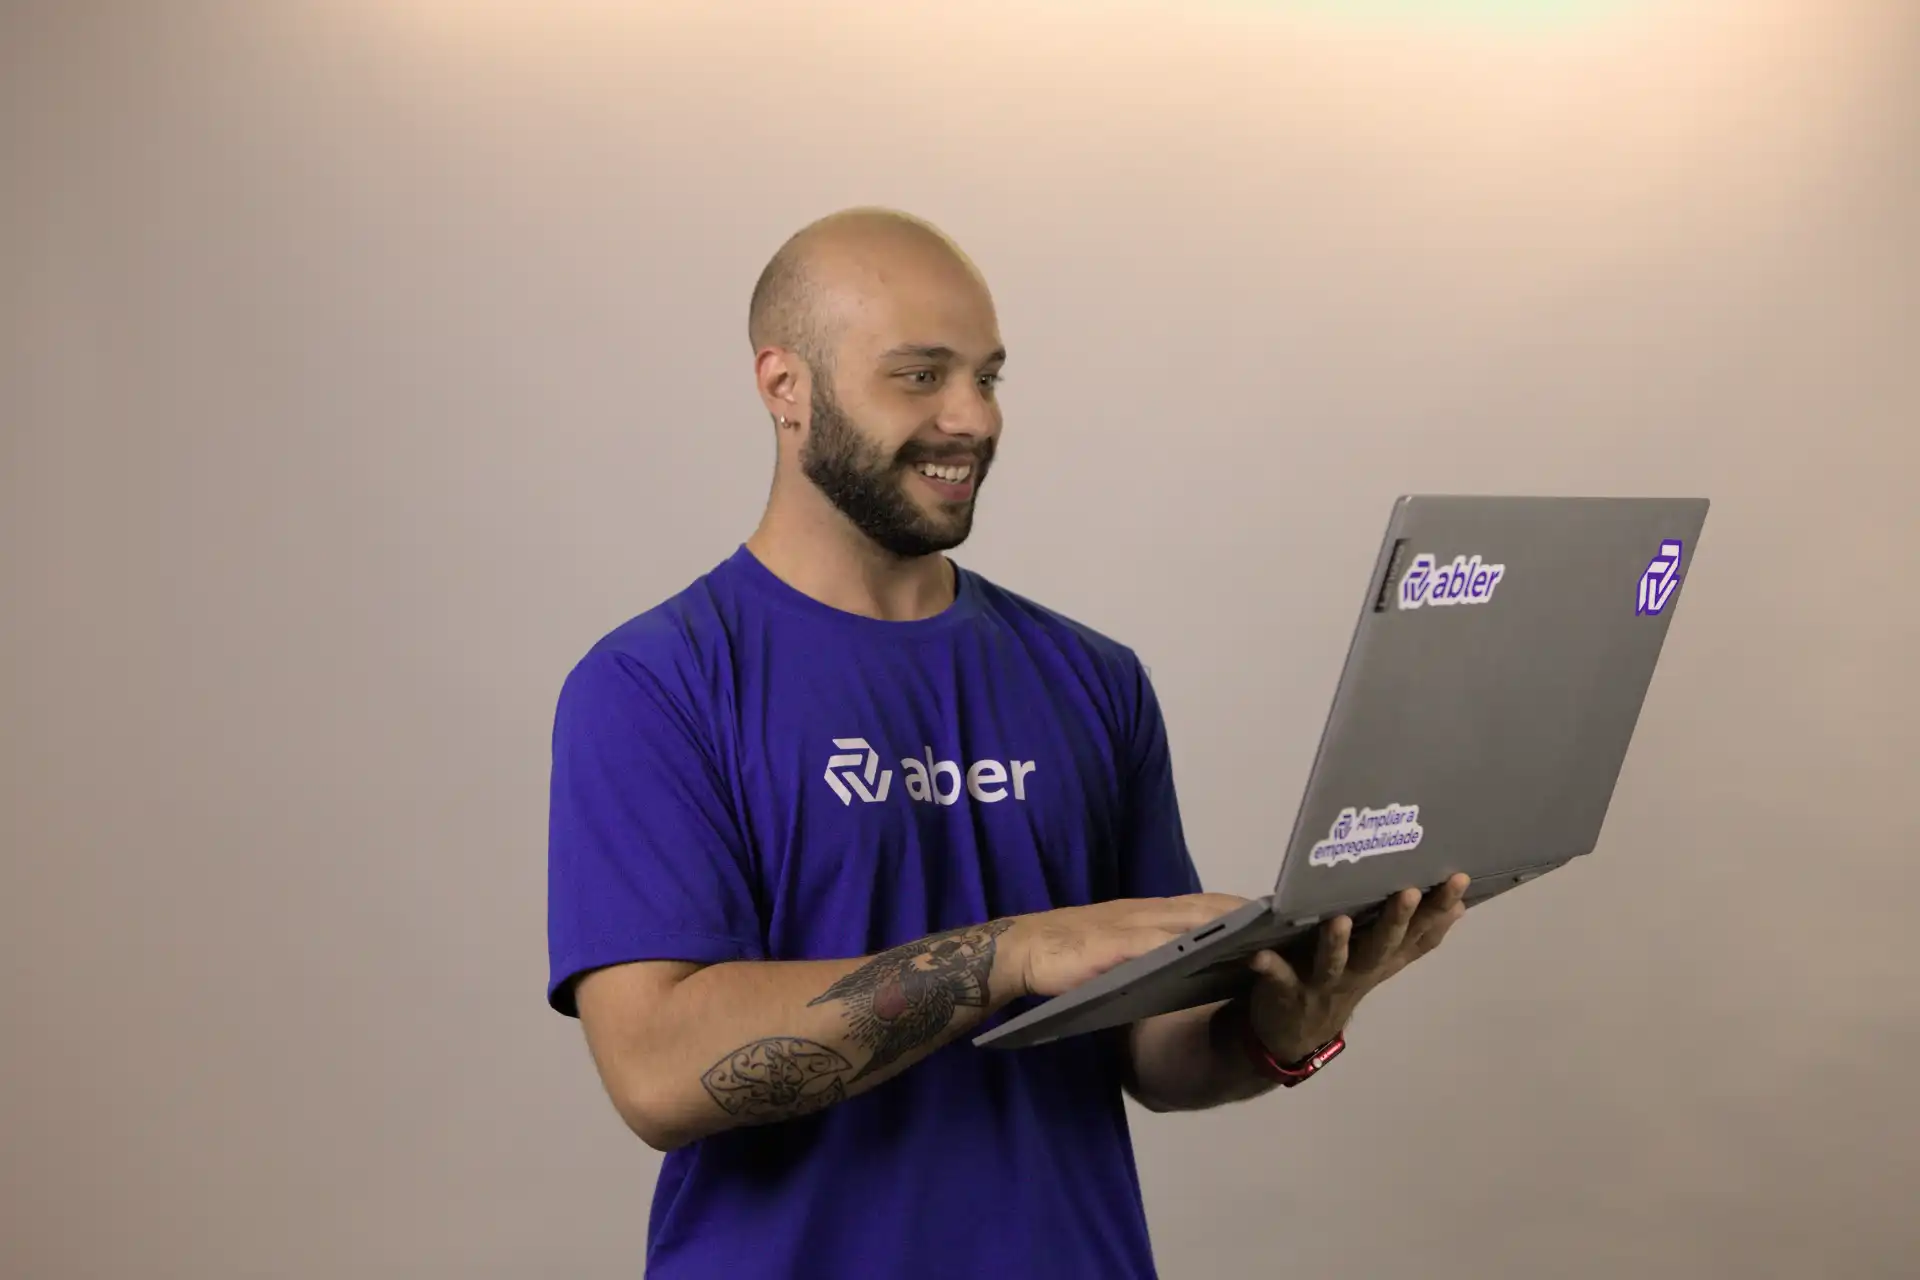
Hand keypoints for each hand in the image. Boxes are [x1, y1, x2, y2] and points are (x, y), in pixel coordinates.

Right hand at [1006, 893, 1251, 999]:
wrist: (1021, 950)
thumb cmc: (1066, 953)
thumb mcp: (1114, 950)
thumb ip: (1145, 951)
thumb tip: (1181, 963)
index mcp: (1144, 913)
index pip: (1201, 904)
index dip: (1237, 907)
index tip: (1273, 912)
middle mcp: (1145, 913)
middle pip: (1206, 906)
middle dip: (1246, 911)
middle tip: (1287, 919)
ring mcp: (1133, 927)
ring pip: (1192, 919)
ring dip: (1230, 923)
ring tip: (1267, 932)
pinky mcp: (1120, 946)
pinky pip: (1164, 943)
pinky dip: (1194, 945)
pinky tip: (1216, 954)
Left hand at [1244, 873, 1469, 1062]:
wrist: (1296, 1034)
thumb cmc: (1342, 981)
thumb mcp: (1383, 962)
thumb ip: (1416, 937)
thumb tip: (1459, 906)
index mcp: (1382, 959)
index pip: (1418, 933)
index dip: (1439, 909)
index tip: (1460, 878)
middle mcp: (1358, 971)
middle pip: (1381, 946)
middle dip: (1396, 920)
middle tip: (1409, 892)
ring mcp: (1323, 983)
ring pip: (1333, 963)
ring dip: (1336, 943)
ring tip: (1339, 920)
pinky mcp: (1287, 991)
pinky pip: (1278, 977)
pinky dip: (1269, 967)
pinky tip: (1259, 956)